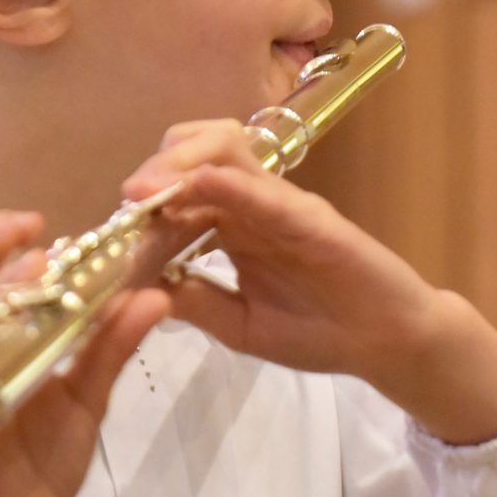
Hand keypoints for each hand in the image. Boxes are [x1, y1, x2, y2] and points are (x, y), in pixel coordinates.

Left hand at [122, 122, 496, 442]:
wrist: (388, 345)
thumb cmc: (319, 332)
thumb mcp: (238, 325)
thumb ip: (194, 301)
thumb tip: (136, 288)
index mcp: (233, 226)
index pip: (177, 195)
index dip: (141, 209)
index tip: (109, 236)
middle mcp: (252, 204)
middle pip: (196, 154)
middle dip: (157, 168)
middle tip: (126, 198)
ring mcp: (282, 204)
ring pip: (226, 151)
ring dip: (182, 162)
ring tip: (146, 189)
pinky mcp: (313, 217)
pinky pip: (267, 191)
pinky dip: (233, 181)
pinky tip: (201, 182)